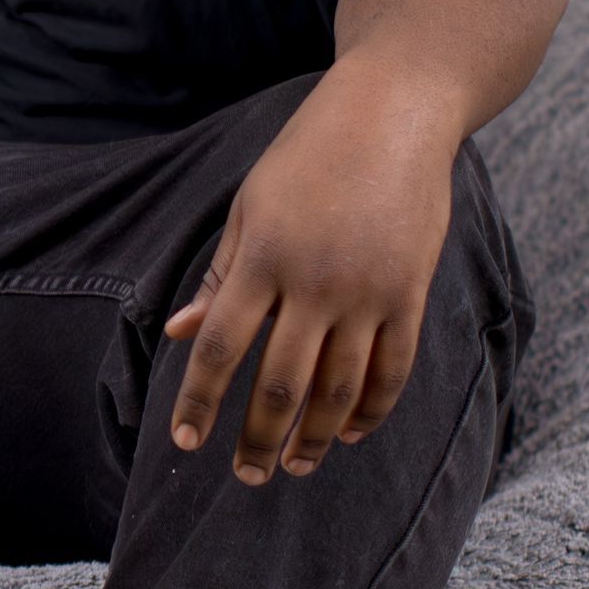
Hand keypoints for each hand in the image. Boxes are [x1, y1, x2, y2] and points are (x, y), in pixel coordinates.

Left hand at [164, 62, 459, 483]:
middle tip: (246, 476)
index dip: (198, 401)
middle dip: (258, 439)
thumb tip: (178, 335)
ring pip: (339, 388)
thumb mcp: (250, 206)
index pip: (219, 348)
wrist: (394, 112)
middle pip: (280, 384)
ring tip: (295, 465)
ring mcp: (368, 290)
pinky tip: (348, 434)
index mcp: (262, 256)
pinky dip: (371, 410)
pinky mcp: (410, 291)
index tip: (184, 442)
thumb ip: (221, 276)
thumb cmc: (307, 156)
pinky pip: (392, 369)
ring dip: (314, 436)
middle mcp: (314, 280)